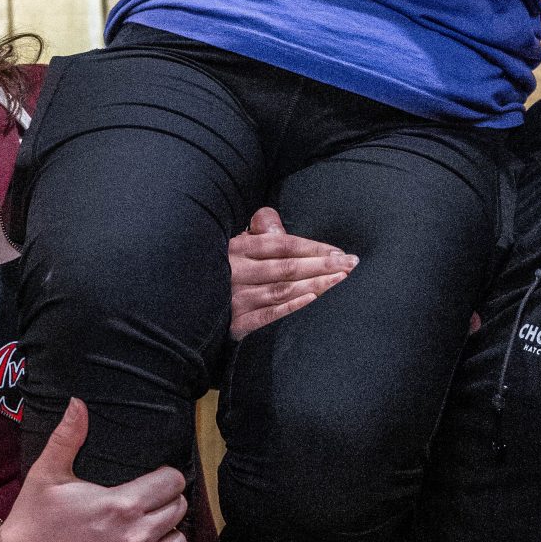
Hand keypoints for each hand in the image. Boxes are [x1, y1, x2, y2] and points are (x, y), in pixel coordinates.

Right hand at [0, 400, 185, 541]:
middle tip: (150, 498)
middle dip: (167, 499)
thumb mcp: (48, 473)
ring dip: (169, 529)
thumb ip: (68, 436)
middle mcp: (134, 537)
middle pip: (178, 509)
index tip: (153, 477)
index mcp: (120, 505)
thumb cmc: (34, 520)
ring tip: (150, 522)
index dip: (166, 476)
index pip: (172, 483)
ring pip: (180, 540)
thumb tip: (77, 403)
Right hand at [228, 207, 357, 341]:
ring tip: (340, 279)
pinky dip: (291, 306)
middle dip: (323, 264)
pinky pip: (267, 315)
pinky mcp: (236, 323)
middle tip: (351, 263)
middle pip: (287, 267)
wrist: (189, 305)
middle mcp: (236, 272)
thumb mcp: (235, 244)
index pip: (283, 245)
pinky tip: (312, 298)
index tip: (340, 252)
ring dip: (315, 284)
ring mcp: (235, 298)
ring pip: (282, 290)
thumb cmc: (223, 269)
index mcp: (239, 248)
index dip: (313, 248)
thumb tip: (272, 218)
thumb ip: (258, 231)